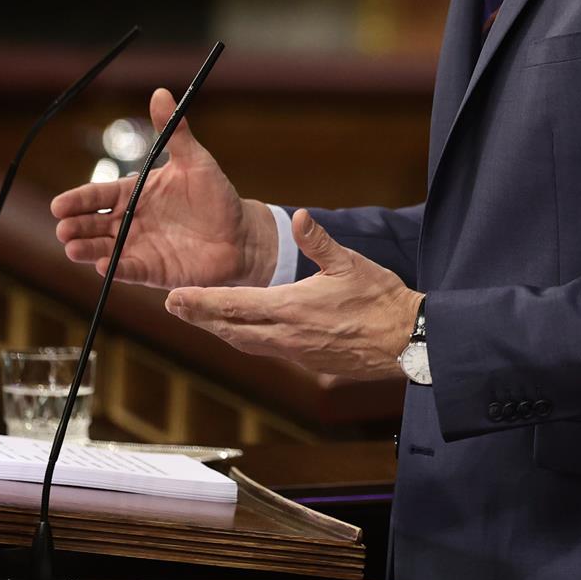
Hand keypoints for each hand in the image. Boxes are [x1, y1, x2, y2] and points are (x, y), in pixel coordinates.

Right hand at [50, 87, 275, 288]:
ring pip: (104, 248)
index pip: (99, 195)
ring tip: (72, 248)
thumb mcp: (195, 161)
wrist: (241, 235)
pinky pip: (129, 270)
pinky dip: (116, 269)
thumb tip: (160, 92)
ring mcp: (138, 246)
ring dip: (86, 249)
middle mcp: (130, 221)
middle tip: (63, 227)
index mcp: (134, 194)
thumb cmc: (216, 196)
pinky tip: (103, 266)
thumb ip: (175, 131)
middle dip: (75, 226)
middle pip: (94, 224)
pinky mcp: (152, 270)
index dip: (79, 200)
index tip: (59, 204)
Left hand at [164, 209, 422, 381]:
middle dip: (200, 317)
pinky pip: (266, 350)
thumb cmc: (381, 300)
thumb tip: (298, 217)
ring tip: (200, 318)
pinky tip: (243, 332)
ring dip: (221, 330)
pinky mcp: (308, 362)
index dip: (200, 302)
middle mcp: (286, 335)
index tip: (174, 297)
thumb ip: (319, 241)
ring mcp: (296, 353)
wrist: (406, 341)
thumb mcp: (351, 263)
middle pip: (230, 329)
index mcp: (292, 307)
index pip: (234, 306)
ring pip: (246, 343)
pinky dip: (246, 339)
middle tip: (174, 306)